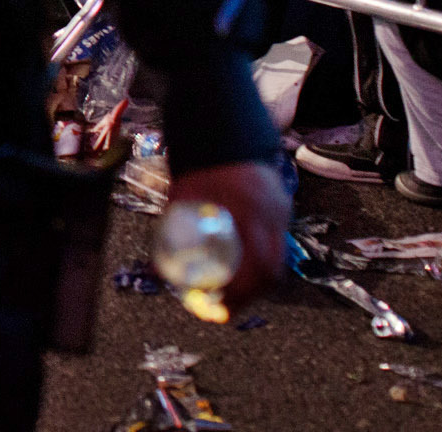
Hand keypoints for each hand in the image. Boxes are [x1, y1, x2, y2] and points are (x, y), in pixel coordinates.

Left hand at [169, 160, 288, 305]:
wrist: (223, 133)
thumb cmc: (200, 166)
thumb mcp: (183, 197)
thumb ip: (172, 231)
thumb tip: (157, 269)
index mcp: (246, 211)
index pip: (256, 266)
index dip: (241, 294)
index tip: (223, 308)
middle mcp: (270, 213)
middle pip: (272, 270)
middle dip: (251, 295)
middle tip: (227, 308)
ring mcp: (281, 209)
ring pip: (278, 259)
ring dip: (257, 281)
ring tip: (234, 293)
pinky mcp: (283, 206)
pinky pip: (278, 243)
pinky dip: (262, 260)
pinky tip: (245, 269)